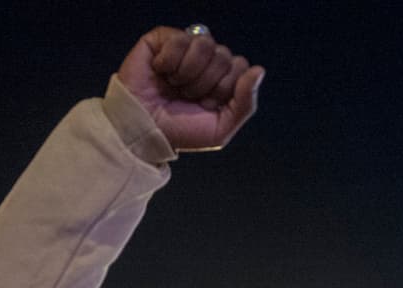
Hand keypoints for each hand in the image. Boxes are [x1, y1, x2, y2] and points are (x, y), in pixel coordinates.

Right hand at [117, 26, 263, 150]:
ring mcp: (184, 49)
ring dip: (188, 73)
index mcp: (221, 79)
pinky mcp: (162, 41)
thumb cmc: (179, 132)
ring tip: (173, 86)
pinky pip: (179, 39)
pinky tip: (160, 73)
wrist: (143, 132)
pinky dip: (170, 62)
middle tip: (185, 97)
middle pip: (224, 55)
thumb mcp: (220, 128)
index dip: (225, 89)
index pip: (240, 66)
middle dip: (205, 84)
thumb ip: (245, 103)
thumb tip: (259, 70)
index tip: (206, 105)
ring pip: (204, 44)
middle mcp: (205, 61)